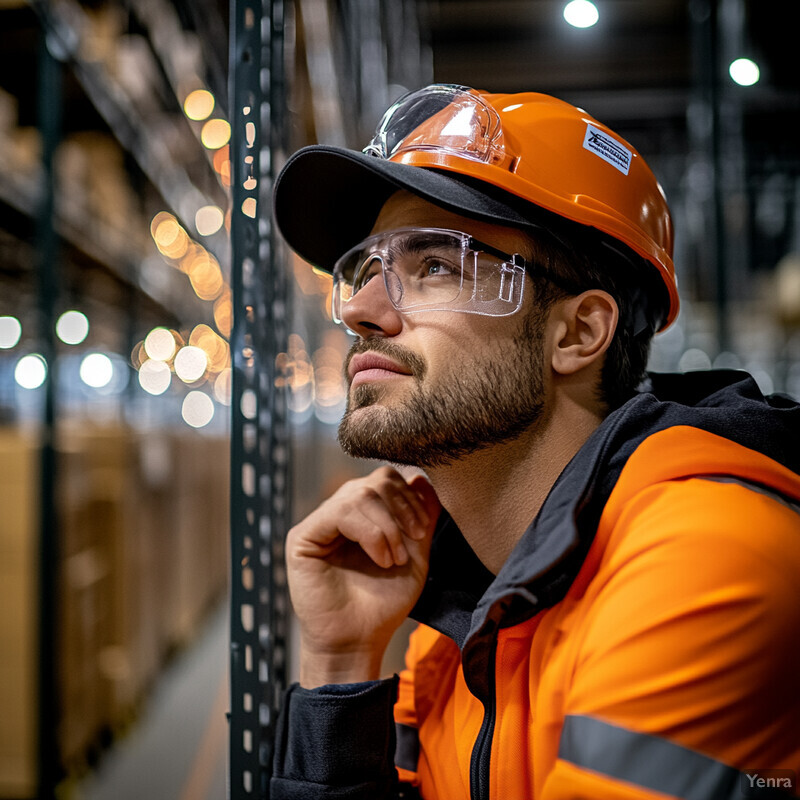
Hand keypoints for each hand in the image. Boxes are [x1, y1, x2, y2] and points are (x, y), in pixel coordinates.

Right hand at [286, 466, 439, 686]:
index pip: (386, 478)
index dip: (409, 497)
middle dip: (401, 508)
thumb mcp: (415, 556)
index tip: (422, 530)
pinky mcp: (303, 536)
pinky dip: (370, 534)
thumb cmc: (384, 603)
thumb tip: (422, 477)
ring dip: (386, 527)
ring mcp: (320, 522)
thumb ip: (421, 517)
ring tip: (393, 559)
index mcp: (364, 513)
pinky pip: (340, 512)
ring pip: (360, 493)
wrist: (360, 640)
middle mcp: (340, 512)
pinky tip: (381, 559)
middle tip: (411, 543)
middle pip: (376, 480)